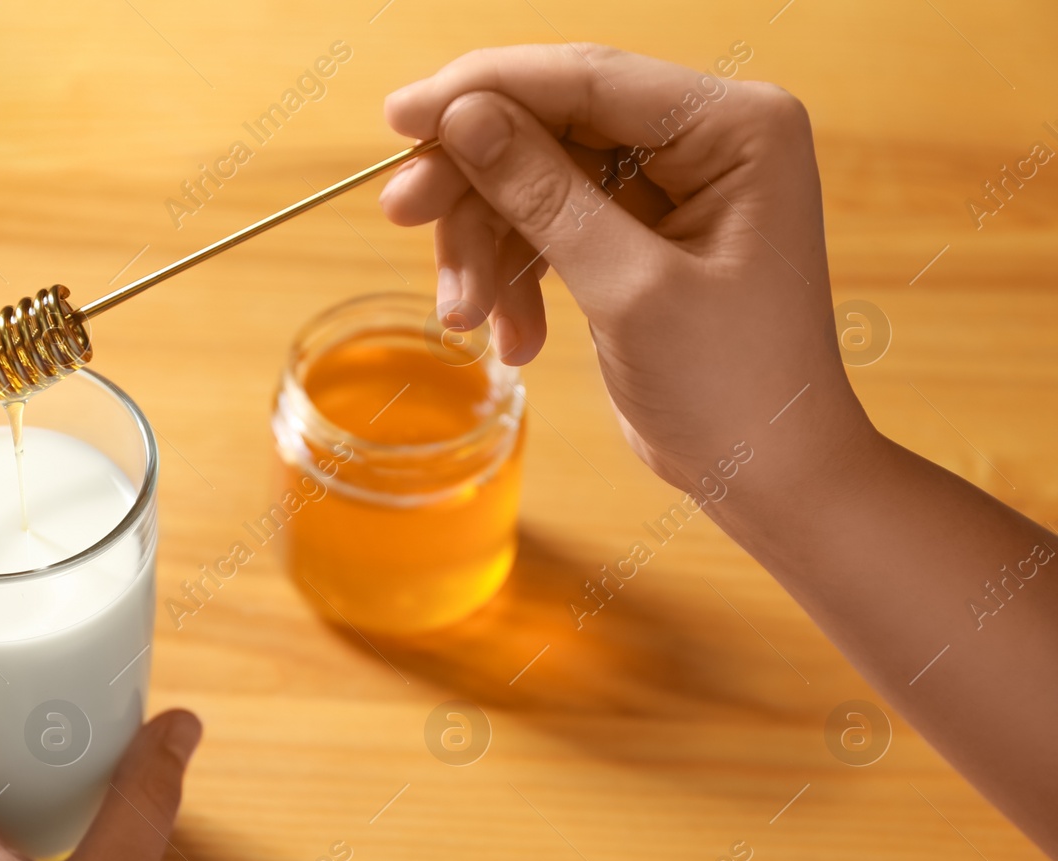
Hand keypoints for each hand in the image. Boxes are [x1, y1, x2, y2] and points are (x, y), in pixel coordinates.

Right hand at [379, 44, 875, 499]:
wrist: (766, 474)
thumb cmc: (733, 388)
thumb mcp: (630, 290)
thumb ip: (544, 195)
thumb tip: (464, 118)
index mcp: (735, 128)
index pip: (588, 79)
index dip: (484, 90)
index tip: (401, 116)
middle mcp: (704, 140)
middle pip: (549, 125)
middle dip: (475, 182)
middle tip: (401, 214)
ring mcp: (669, 187)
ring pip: (534, 179)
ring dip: (487, 246)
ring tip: (463, 316)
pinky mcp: (636, 234)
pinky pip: (547, 226)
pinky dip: (515, 277)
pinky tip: (514, 339)